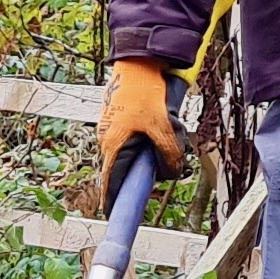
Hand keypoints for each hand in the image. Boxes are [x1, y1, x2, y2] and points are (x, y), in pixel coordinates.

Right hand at [96, 59, 182, 204]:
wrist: (138, 62)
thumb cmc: (145, 91)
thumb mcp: (162, 125)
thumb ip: (168, 153)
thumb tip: (171, 173)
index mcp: (112, 145)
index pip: (110, 183)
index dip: (114, 201)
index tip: (114, 216)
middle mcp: (108, 141)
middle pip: (124, 170)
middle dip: (145, 171)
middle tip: (163, 167)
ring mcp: (113, 130)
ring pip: (132, 154)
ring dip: (151, 151)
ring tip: (167, 132)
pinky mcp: (121, 121)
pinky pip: (135, 139)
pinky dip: (149, 138)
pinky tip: (162, 123)